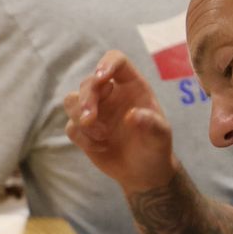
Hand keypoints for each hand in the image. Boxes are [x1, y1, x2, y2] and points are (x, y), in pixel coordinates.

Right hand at [64, 50, 177, 194]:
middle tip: (89, 119)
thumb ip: (152, 125)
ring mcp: (95, 111)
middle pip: (88, 82)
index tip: (101, 78)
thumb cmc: (155, 148)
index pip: (116, 61)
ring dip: (80, 118)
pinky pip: (71, 127)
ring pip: (72, 100)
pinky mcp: (83, 129)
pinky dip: (82, 138)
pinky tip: (100, 147)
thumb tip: (132, 115)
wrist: (143, 172)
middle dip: (86, 99)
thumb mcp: (161, 137)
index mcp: (132, 86)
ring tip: (102, 137)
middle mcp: (110, 94)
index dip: (106, 64)